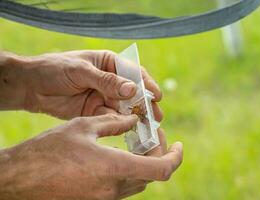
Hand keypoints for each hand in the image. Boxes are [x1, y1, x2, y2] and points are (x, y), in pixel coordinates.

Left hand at [0, 50, 162, 119]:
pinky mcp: (97, 111)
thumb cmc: (55, 69)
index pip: (134, 72)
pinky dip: (121, 124)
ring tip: (147, 125)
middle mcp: (111, 81)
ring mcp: (104, 97)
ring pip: (125, 107)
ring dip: (136, 116)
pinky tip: (130, 129)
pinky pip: (112, 118)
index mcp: (110, 63)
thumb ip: (106, 81)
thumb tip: (132, 90)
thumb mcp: (81, 71)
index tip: (156, 95)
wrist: (32, 87)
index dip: (147, 83)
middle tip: (156, 116)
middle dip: (145, 104)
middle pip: (133, 92)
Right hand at [0, 114, 182, 199]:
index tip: (178, 144)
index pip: (162, 169)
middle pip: (151, 174)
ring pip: (138, 182)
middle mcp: (113, 189)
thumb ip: (113, 123)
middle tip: (151, 135)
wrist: (18, 180)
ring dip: (143, 163)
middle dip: (158, 154)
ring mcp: (104, 199)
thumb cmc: (47, 150)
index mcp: (114, 168)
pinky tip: (118, 156)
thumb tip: (132, 121)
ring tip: (135, 143)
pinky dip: (128, 171)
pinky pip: (122, 188)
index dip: (176, 156)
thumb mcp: (83, 127)